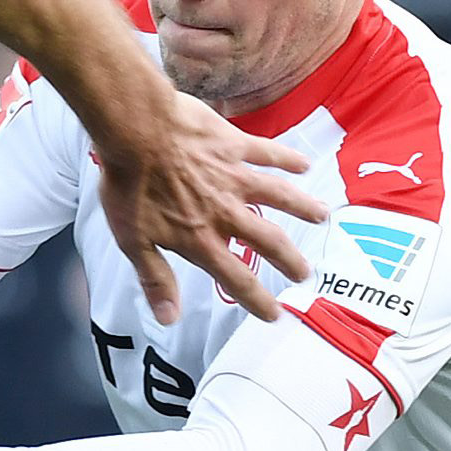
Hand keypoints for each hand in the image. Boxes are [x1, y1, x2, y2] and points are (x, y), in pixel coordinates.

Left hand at [94, 90, 323, 324]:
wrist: (135, 132)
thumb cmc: (129, 185)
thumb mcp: (133, 241)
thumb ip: (155, 279)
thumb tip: (169, 318)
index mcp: (200, 238)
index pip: (235, 278)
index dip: (257, 300)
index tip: (275, 314)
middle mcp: (225, 211)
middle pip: (266, 241)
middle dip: (289, 260)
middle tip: (304, 273)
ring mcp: (233, 177)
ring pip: (278, 196)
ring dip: (302, 208)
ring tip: (322, 216)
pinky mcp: (234, 145)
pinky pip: (268, 154)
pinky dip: (288, 159)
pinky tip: (304, 165)